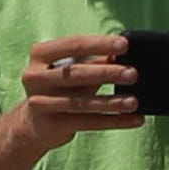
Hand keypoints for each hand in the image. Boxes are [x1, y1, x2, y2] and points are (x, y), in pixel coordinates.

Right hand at [16, 32, 145, 146]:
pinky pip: (87, 123)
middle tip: (133, 74)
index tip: (125, 45)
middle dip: (107, 73)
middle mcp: (35, 77)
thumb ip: (95, 62)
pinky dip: (113, 121)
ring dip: (111, 102)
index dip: (100, 44)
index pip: (73, 45)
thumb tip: (125, 56)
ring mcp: (40, 102)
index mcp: (40, 54)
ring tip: (134, 101)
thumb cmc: (60, 88)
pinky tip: (133, 119)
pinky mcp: (52, 125)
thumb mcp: (74, 70)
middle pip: (75, 73)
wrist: (35, 124)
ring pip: (81, 102)